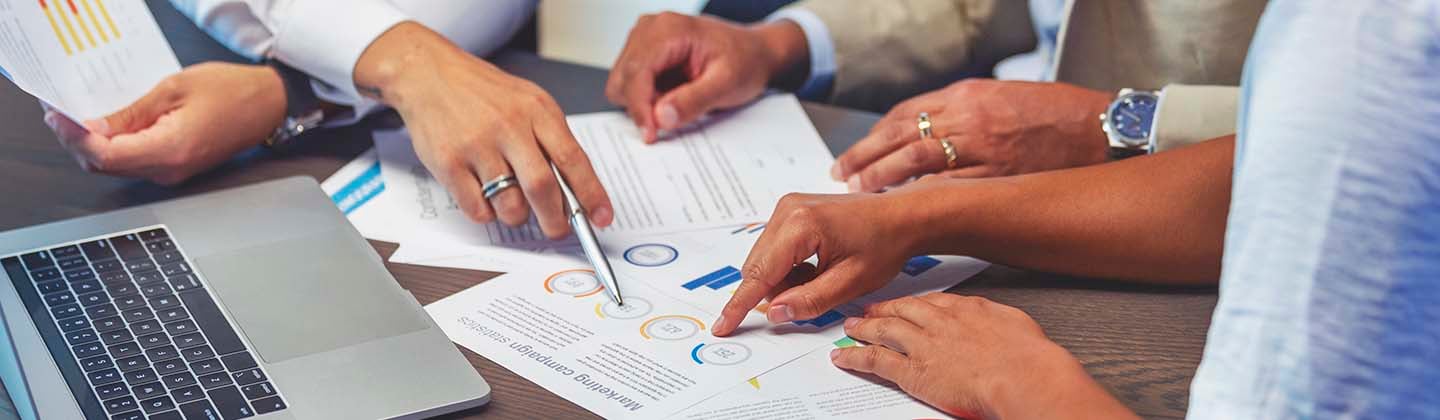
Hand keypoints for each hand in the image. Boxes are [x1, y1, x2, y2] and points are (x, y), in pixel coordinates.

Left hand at [42, 62, 284, 184]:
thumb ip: (130, 112)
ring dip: (92, 144)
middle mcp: (170, 170)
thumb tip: (93, 126)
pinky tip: (106, 125)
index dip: (75, 137)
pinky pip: (132, 162)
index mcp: (171, 150)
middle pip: (104, 166)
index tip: (59, 116)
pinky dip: (112, 146)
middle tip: (60, 112)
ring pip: (115, 167)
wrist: (268, 105)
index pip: (105, 155)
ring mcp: (172, 173)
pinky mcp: (175, 168)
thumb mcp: (173, 88)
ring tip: (78, 115)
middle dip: (76, 141)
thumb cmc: (232, 93)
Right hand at [355, 22, 612, 237]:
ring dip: (517, 216)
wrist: (429, 73)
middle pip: (542, 187)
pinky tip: (485, 195)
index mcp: (537, 110)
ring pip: (509, 204)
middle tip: (558, 230)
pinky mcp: (448, 162)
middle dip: (556, 220)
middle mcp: (508, 126)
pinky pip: (477, 208)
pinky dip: (487, 213)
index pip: (573, 159)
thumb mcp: (528, 102)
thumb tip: (575, 191)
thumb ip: (551, 140)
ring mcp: (476, 145)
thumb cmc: (484, 93)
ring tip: (514, 204)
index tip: (602, 217)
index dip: (591, 194)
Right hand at [606, 12, 807, 141]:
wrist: (754, 52)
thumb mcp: (727, 84)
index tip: (650, 135)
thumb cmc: (745, 61)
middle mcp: (650, 28)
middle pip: (623, 79)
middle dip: (643, 105)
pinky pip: (630, 83)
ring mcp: (644, 39)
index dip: (639, 108)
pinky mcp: (643, 52)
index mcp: (669, 29)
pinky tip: (672, 94)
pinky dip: (647, 97)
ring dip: (645, 101)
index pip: (637, 72)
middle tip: (674, 116)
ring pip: (623, 83)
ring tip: (679, 99)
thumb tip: (661, 117)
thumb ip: (694, 101)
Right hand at [710, 186, 937, 336]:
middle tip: (811, 299)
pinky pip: (774, 249)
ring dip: (784, 280)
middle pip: (757, 267)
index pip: (759, 274)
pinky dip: (789, 267)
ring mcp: (787, 207)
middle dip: (776, 291)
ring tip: (822, 278)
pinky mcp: (791, 210)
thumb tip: (775, 313)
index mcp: (800, 225)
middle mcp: (787, 210)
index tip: (722, 326)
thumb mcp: (850, 282)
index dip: (739, 305)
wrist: (901, 216)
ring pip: (764, 260)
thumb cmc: (884, 243)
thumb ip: (810, 300)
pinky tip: (817, 267)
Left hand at [832, 79, 1113, 191]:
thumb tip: (923, 130)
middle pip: (900, 136)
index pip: (904, 115)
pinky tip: (900, 205)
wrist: (1096, 128)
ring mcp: (981, 146)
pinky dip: (919, 195)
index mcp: (965, 95)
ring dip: (882, 177)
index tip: (855, 153)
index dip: (874, 136)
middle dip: (865, 157)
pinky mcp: (997, 174)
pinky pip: (948, 185)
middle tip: (842, 173)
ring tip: (860, 190)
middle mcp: (967, 117)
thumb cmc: (1052, 113)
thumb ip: (960, 112)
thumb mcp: (999, 97)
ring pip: (916, 159)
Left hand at [832, 293, 1138, 418]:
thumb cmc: (1029, 357)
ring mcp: (924, 345)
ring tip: (851, 327)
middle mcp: (940, 322)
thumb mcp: (1016, 324)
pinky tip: (843, 357)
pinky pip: (876, 361)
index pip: (932, 302)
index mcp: (966, 309)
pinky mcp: (914, 371)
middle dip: (884, 309)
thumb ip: (996, 321)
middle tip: (869, 309)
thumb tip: (995, 325)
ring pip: (884, 331)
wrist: (1024, 374)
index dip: (913, 303)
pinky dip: (856, 357)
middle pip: (903, 310)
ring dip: (865, 328)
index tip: (906, 303)